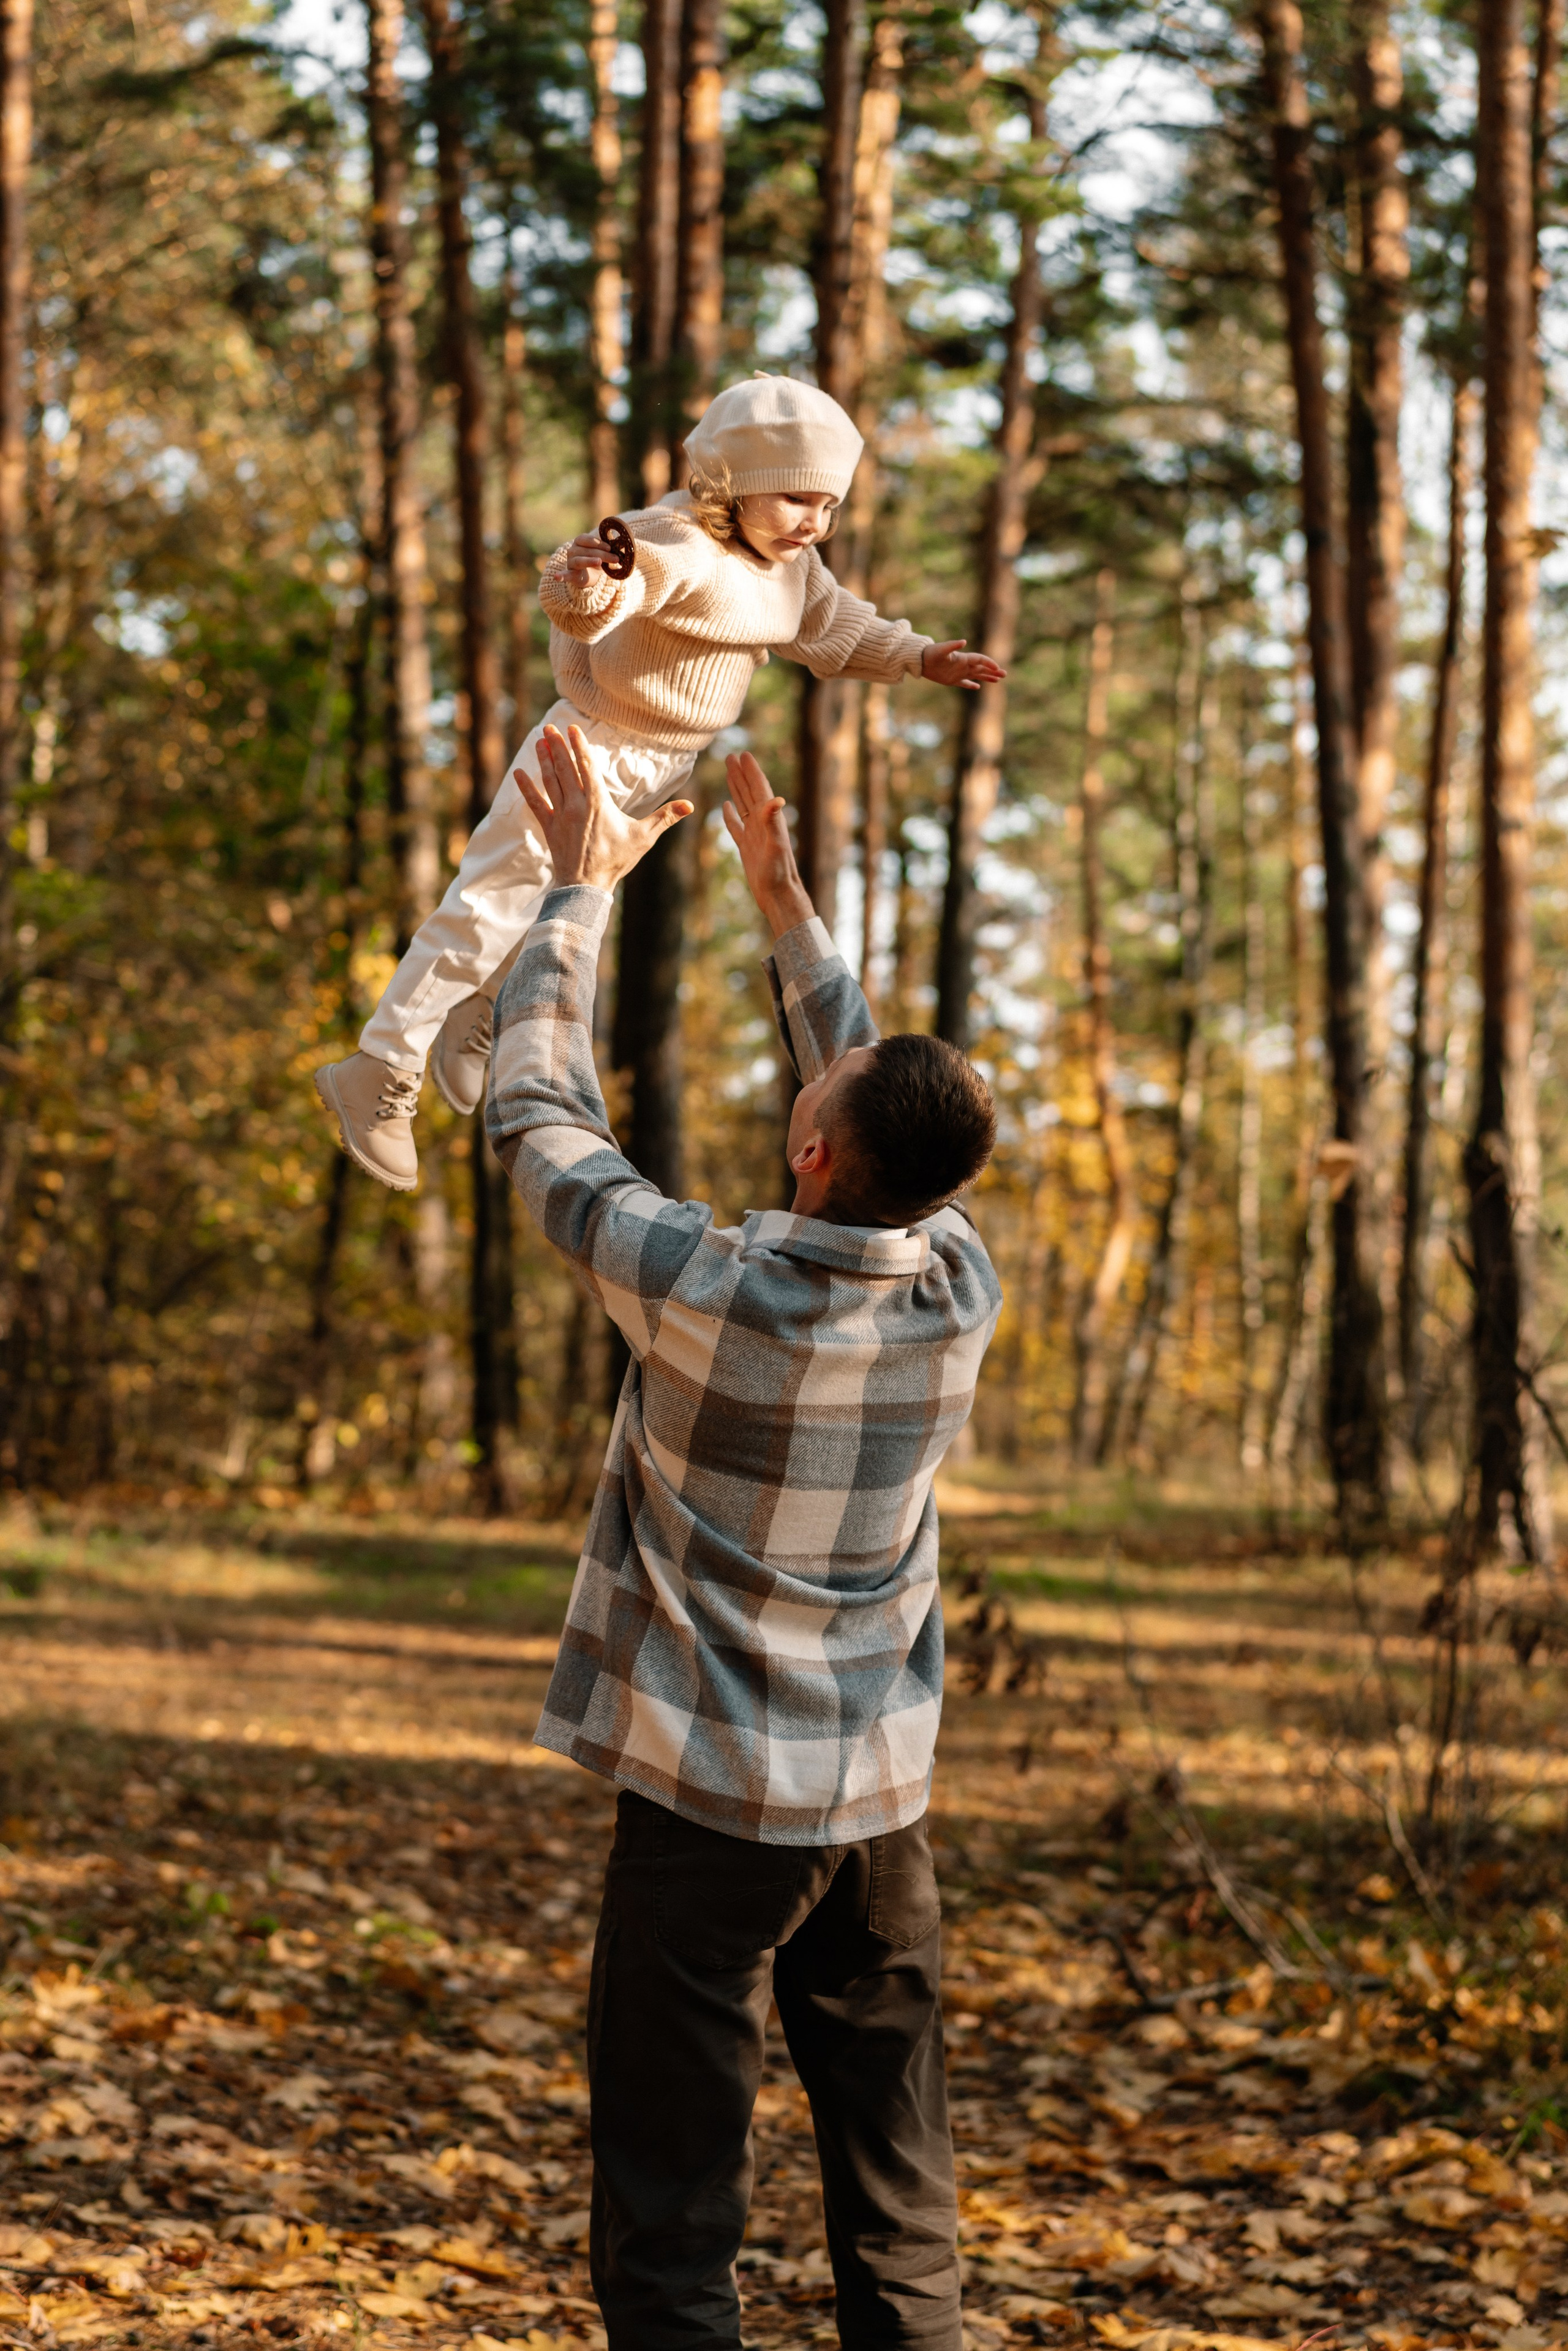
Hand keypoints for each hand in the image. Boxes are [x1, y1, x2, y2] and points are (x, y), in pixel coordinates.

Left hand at [518, 725, 692, 892]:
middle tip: (550, 727)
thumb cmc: (615, 860)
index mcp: (597, 802)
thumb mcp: (643, 838)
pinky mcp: (549, 828)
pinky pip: (535, 803)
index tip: (573, 728)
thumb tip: (690, 806)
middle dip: (558, 746)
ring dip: (544, 759)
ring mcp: (560, 815)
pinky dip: (526, 787)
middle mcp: (576, 804)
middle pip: (565, 768)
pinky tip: (519, 772)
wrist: (586, 886)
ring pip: (550, 781)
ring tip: (539, 741)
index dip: (580, 745)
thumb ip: (665, 818)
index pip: (587, 766)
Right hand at [565, 531, 622, 579]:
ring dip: (590, 561)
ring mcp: (570, 562)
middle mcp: (573, 550)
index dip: (597, 542)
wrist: (589, 576)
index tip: (609, 547)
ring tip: (599, 563)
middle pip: (587, 550)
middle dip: (602, 554)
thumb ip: (610, 549)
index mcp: (580, 542)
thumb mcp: (604, 553)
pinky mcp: (570, 574)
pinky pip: (565, 575)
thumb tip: (625, 546)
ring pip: (579, 560)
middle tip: (616, 558)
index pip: (586, 539)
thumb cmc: (596, 560)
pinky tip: (557, 577)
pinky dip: (561, 576)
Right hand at [721, 750, 813, 939]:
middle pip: (750, 792)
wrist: (778, 895)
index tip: (743, 754)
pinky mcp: (747, 847)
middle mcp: (762, 823)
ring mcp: (754, 835)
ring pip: (743, 805)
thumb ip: (774, 822)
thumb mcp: (776, 846)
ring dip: (736, 788)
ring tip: (729, 773)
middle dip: (741, 774)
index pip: (759, 789)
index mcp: (769, 819)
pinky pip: (737, 826)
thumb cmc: (779, 873)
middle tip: (731, 756)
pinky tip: (726, 806)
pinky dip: (730, 815)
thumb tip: (776, 799)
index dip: (751, 771)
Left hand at [921, 638, 1006, 689]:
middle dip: (993, 671)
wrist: (920, 660)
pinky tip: (978, 687)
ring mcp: (958, 673)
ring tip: (997, 680)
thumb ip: (952, 645)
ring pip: (976, 675)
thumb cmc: (931, 653)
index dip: (989, 663)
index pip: (980, 660)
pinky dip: (971, 685)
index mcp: (962, 658)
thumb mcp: (941, 649)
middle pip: (981, 668)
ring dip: (986, 677)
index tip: (997, 668)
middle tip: (1004, 674)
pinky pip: (964, 683)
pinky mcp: (951, 680)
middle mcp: (963, 665)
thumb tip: (964, 641)